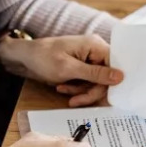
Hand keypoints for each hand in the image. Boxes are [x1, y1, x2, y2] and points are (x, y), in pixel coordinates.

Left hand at [0, 35, 123, 106]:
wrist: (24, 58)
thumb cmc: (44, 58)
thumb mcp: (69, 68)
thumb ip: (95, 74)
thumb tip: (121, 77)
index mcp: (95, 45)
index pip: (115, 65)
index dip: (111, 82)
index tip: (104, 98)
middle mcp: (95, 51)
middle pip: (106, 77)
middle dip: (90, 91)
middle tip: (76, 101)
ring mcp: (89, 60)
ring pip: (96, 83)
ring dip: (81, 91)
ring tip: (64, 91)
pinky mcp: (82, 69)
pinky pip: (87, 83)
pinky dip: (76, 89)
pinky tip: (62, 88)